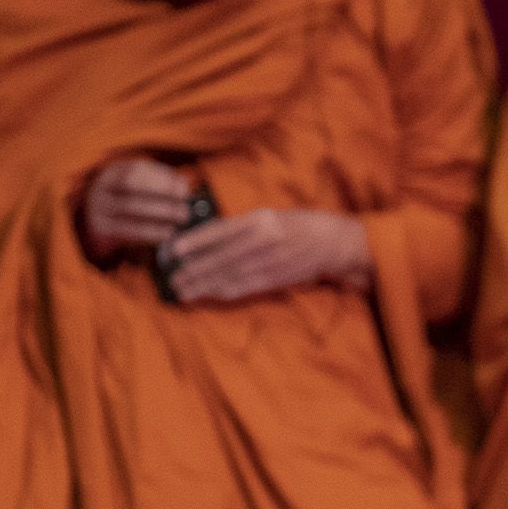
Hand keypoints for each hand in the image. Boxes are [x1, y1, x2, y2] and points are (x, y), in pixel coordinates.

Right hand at [79, 157, 197, 260]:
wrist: (99, 218)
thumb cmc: (131, 199)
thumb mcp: (142, 186)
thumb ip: (162, 182)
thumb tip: (183, 187)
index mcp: (113, 172)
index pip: (136, 171)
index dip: (161, 180)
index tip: (184, 191)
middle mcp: (101, 186)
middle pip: (131, 188)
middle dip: (161, 198)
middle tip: (185, 210)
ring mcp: (97, 206)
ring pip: (129, 208)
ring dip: (159, 215)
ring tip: (180, 220)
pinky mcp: (99, 228)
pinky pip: (125, 229)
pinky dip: (150, 232)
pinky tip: (167, 234)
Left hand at [164, 209, 372, 304]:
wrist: (335, 243)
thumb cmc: (300, 225)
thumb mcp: (271, 215)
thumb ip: (242, 224)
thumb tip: (207, 236)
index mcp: (262, 219)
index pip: (221, 231)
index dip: (196, 242)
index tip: (174, 250)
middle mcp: (266, 240)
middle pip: (222, 258)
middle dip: (194, 270)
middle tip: (172, 278)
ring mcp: (272, 262)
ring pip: (231, 275)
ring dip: (204, 285)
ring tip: (183, 290)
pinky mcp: (277, 279)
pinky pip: (246, 286)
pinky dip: (225, 291)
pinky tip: (209, 293)